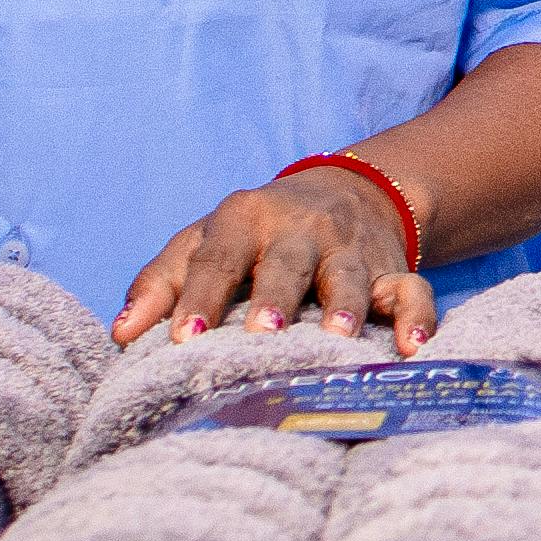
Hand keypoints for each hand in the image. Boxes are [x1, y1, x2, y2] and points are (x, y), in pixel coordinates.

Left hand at [119, 166, 436, 348]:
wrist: (346, 192)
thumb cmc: (254, 235)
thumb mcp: (204, 241)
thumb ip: (161, 284)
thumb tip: (122, 335)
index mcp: (243, 219)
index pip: (216, 257)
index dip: (198, 298)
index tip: (182, 339)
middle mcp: (300, 230)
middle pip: (286, 262)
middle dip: (275, 296)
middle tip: (263, 334)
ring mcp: (350, 249)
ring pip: (350, 275)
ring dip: (345, 306)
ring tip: (337, 337)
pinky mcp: (391, 269)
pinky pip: (413, 289)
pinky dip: (418, 317)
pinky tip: (413, 349)